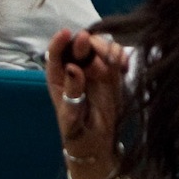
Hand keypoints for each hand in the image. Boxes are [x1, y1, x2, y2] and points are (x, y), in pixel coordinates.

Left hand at [46, 29, 126, 175]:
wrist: (96, 144)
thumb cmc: (76, 131)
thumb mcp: (71, 115)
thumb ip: (72, 91)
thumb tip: (73, 67)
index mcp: (58, 77)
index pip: (55, 53)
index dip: (59, 41)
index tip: (67, 33)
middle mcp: (75, 68)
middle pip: (80, 44)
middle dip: (89, 43)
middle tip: (98, 52)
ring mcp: (94, 69)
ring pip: (100, 46)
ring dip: (107, 49)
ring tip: (115, 64)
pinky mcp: (112, 73)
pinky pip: (117, 57)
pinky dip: (121, 56)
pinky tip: (123, 66)